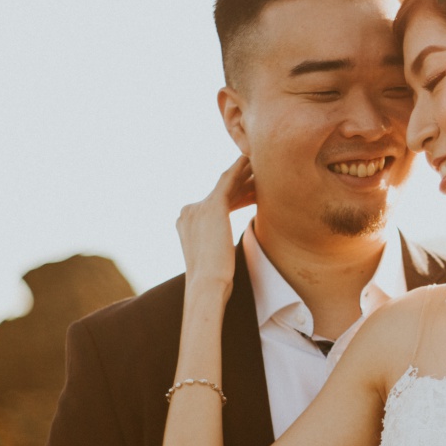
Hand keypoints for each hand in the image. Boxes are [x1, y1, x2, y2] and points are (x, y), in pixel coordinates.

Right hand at [176, 155, 255, 291]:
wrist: (206, 285)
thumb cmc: (213, 282)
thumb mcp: (213, 261)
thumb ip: (216, 247)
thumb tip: (226, 251)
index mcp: (186, 224)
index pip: (214, 206)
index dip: (234, 199)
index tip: (251, 194)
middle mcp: (188, 212)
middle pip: (220, 194)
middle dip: (241, 185)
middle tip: (259, 174)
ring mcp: (197, 207)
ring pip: (226, 184)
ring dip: (243, 173)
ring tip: (259, 162)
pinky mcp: (212, 206)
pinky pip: (229, 180)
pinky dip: (240, 168)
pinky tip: (252, 159)